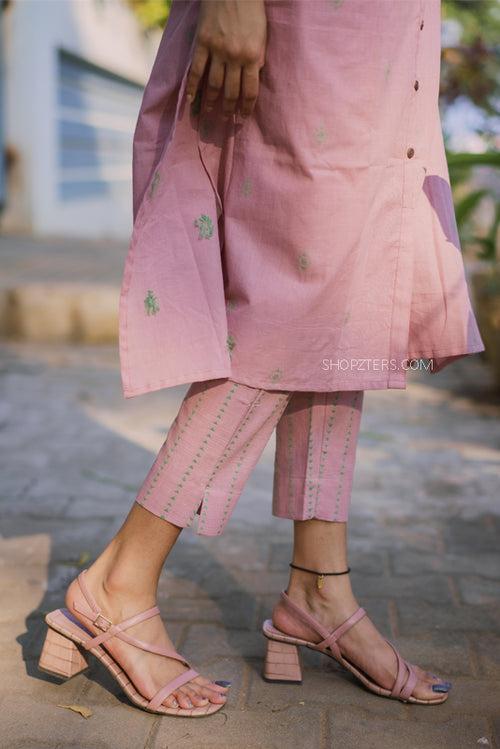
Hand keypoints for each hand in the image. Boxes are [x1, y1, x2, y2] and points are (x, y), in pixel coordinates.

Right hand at [186, 0, 266, 117]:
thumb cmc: (251, 10)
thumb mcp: (262, 36)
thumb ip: (257, 59)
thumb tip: (253, 79)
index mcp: (253, 56)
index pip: (250, 91)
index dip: (246, 107)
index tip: (243, 117)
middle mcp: (235, 57)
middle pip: (231, 92)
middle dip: (229, 109)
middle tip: (226, 119)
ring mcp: (217, 50)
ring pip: (214, 85)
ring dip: (212, 102)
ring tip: (211, 113)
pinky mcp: (202, 42)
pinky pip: (196, 69)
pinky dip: (193, 86)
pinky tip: (192, 100)